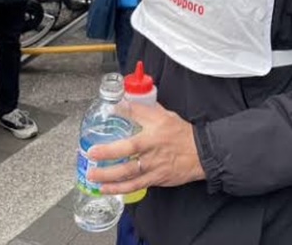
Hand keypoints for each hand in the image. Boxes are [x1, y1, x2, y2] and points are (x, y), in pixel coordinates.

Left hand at [86, 103, 205, 194]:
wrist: (201, 153)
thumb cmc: (182, 134)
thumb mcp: (165, 116)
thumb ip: (144, 111)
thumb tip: (125, 103)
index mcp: (156, 131)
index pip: (140, 118)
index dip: (126, 115)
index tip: (111, 112)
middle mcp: (153, 149)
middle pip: (129, 151)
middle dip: (108, 153)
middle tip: (91, 154)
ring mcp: (154, 166)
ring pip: (129, 173)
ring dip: (109, 175)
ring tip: (92, 175)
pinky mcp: (155, 179)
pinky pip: (135, 186)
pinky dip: (119, 189)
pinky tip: (106, 188)